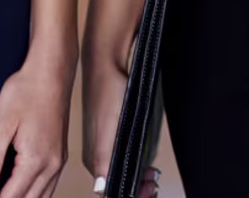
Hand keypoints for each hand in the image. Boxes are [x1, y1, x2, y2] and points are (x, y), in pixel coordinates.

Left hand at [0, 61, 69, 197]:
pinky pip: (51, 184)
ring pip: (44, 196)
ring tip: (5, 195)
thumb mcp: (1, 124)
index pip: (13, 197)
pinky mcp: (61, 154)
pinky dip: (37, 193)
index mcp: (35, 160)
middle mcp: (52, 165)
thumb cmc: (27, 91)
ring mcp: (59, 160)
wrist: (51, 73)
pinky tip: (25, 188)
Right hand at [82, 55, 162, 196]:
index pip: (111, 192)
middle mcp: (100, 156)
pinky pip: (127, 160)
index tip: (148, 192)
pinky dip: (139, 166)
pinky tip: (148, 164)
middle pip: (118, 185)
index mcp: (96, 161)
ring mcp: (108, 145)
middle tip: (152, 185)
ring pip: (124, 173)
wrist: (107, 62)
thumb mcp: (108, 131)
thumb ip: (104, 162)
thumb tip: (102, 189)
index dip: (131, 196)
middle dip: (138, 190)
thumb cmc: (107, 92)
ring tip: (152, 176)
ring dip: (139, 180)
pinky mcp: (115, 134)